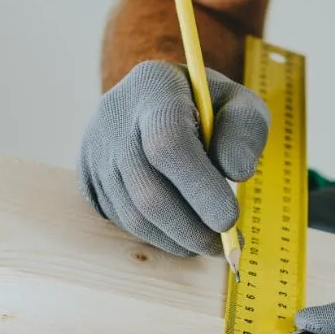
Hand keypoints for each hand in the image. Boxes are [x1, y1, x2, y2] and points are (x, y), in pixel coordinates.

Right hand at [77, 60, 268, 255]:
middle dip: (191, 228)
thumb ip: (246, 129)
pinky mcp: (88, 174)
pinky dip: (158, 235)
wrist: (160, 100)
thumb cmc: (210, 106)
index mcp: (154, 86)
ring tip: (208, 242)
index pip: (169, 141)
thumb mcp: (240, 103)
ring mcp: (96, 148)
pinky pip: (122, 219)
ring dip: (176, 238)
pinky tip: (183, 231)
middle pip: (148, 190)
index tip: (230, 220)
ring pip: (134, 214)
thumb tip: (236, 172)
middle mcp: (115, 116)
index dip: (200, 187)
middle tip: (225, 246)